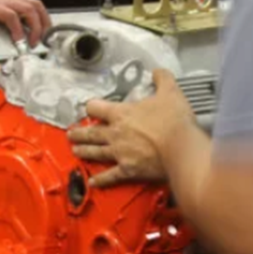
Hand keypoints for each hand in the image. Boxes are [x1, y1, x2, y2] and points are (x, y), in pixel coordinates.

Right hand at [0, 0, 49, 45]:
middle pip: (36, 5)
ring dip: (34, 27)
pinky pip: (9, 15)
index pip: (35, 6)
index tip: (47, 38)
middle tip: (43, 42)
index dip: (45, 21)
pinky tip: (17, 40)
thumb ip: (6, 29)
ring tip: (32, 43)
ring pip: (27, 8)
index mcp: (9, 3)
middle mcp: (6, 0)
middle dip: (44, 24)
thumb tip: (23, 44)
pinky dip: (17, 28)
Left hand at [68, 69, 197, 187]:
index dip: (92, 107)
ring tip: (75, 151)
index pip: (97, 107)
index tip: (90, 108)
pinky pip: (110, 176)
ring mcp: (119, 153)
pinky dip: (100, 180)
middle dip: (80, 133)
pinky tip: (92, 181)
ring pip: (95, 152)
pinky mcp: (127, 170)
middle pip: (91, 132)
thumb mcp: (170, 92)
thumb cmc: (174, 121)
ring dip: (84, 151)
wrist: (181, 149)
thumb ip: (162, 79)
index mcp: (122, 114)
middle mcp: (115, 134)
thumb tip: (158, 72)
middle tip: (71, 134)